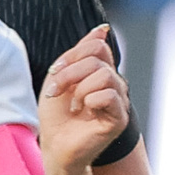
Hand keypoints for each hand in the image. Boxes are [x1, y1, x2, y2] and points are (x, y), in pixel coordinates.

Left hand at [41, 25, 128, 167]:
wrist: (54, 144)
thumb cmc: (56, 114)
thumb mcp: (61, 75)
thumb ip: (79, 53)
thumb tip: (102, 29)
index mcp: (101, 73)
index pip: (97, 46)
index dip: (74, 54)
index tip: (56, 72)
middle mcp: (114, 85)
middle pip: (98, 60)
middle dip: (70, 74)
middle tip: (56, 92)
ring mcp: (119, 102)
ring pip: (105, 76)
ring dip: (79, 89)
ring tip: (73, 105)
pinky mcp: (120, 119)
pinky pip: (109, 96)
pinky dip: (90, 101)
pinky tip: (84, 113)